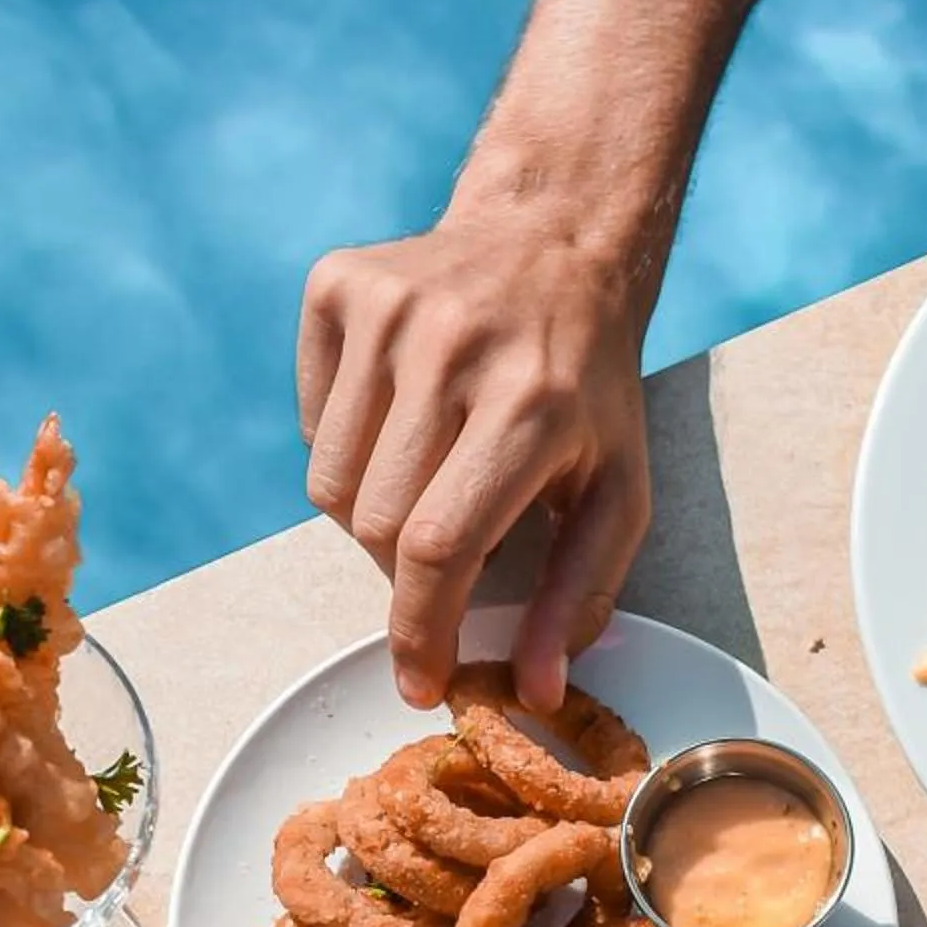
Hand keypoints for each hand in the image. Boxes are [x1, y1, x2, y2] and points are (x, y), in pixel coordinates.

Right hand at [298, 206, 652, 713]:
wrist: (555, 235)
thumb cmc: (586, 384)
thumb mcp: (616, 489)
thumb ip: (581, 594)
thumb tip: (537, 692)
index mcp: (531, 403)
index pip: (440, 546)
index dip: (418, 630)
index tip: (418, 680)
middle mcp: (454, 346)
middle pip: (377, 524)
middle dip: (404, 571)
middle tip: (448, 546)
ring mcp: (389, 309)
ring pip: (330, 485)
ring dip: (370, 511)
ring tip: (426, 475)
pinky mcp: (340, 286)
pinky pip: (310, 423)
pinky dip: (343, 445)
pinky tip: (397, 415)